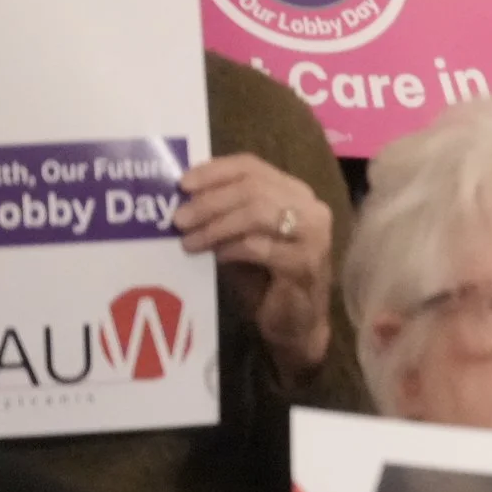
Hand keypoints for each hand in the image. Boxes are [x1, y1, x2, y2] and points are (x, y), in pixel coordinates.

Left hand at [177, 154, 332, 381]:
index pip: (252, 166)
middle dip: (209, 201)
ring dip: (216, 225)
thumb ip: (224, 216)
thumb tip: (182, 201)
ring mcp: (313, 234)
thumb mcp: (241, 240)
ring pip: (257, 213)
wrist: (296, 324)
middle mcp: (310, 207)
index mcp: (294, 193)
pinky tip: (215, 258)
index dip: (215, 171)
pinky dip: (231, 249)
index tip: (182, 184)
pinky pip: (260, 247)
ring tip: (189, 241)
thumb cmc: (266, 280)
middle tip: (178, 219)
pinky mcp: (306, 263)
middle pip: (253, 187)